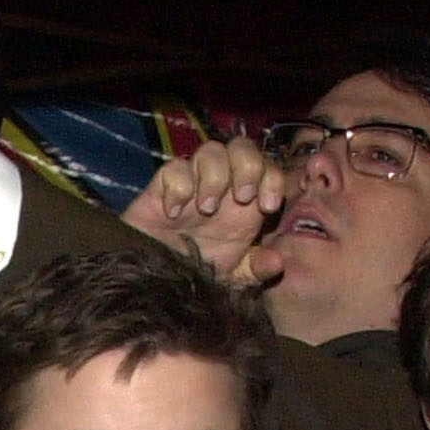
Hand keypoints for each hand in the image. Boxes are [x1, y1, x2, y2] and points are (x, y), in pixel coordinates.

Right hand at [123, 138, 287, 290]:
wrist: (152, 282)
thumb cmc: (195, 271)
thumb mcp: (232, 278)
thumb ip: (256, 269)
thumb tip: (277, 263)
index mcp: (244, 203)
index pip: (268, 168)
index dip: (273, 179)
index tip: (268, 207)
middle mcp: (222, 186)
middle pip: (242, 147)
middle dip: (248, 167)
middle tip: (242, 198)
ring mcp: (192, 183)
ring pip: (210, 150)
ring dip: (215, 176)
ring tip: (206, 209)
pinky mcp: (161, 187)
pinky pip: (174, 168)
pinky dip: (177, 188)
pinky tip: (174, 214)